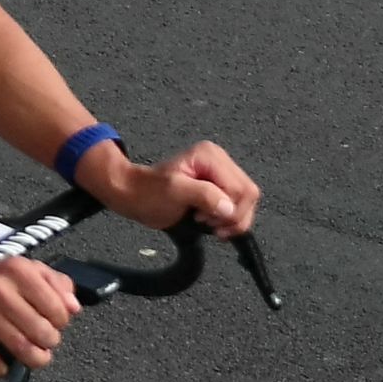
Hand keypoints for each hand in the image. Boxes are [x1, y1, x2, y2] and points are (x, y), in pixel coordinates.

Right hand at [0, 249, 82, 376]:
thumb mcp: (28, 268)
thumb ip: (57, 284)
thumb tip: (74, 308)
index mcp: (20, 271)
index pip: (56, 308)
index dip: (62, 321)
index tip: (56, 322)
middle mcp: (0, 289)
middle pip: (40, 331)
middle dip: (50, 342)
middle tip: (47, 341)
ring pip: (20, 348)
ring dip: (35, 358)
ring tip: (37, 356)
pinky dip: (3, 368)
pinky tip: (7, 365)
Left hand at [90, 136, 258, 239]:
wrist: (134, 194)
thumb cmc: (149, 193)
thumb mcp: (175, 193)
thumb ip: (205, 196)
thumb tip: (229, 208)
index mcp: (210, 156)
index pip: (242, 189)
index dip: (231, 212)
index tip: (207, 222)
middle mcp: (220, 160)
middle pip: (248, 195)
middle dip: (233, 216)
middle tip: (208, 225)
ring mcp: (220, 172)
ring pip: (246, 201)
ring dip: (230, 219)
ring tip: (206, 222)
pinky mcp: (219, 185)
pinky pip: (237, 204)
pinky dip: (227, 218)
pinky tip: (211, 222)